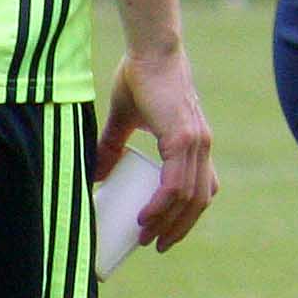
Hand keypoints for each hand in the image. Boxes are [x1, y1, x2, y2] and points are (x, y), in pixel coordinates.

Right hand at [99, 44, 219, 250]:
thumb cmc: (139, 78)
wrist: (149, 52)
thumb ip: (112, 144)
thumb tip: (95, 175)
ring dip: (169, 222)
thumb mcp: (125, 118)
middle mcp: (202, 145)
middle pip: (199, 199)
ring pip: (188, 195)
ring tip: (146, 238)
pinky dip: (163, 204)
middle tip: (155, 246)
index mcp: (195, 143)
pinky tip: (146, 218)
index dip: (189, 214)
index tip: (167, 232)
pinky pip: (176, 182)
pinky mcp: (183, 138)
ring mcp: (196, 142)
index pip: (202, 187)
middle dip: (179, 227)